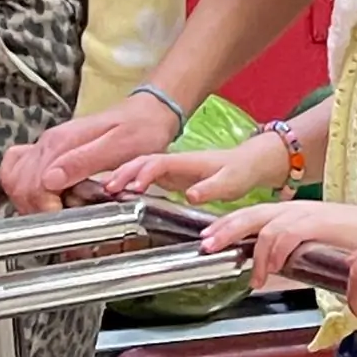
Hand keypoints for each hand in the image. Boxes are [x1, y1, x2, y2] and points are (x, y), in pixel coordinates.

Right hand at [0, 94, 180, 214]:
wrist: (147, 113)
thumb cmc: (140, 130)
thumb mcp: (120, 147)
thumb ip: (83, 162)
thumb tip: (49, 180)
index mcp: (63, 142)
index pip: (34, 183)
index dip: (45, 207)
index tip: (63, 219)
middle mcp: (49, 142)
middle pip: (19, 183)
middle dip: (35, 208)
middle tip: (60, 221)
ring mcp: (47, 146)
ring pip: (14, 178)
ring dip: (27, 201)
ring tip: (53, 213)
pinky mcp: (51, 150)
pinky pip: (19, 167)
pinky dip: (22, 187)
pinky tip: (41, 198)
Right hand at [105, 132, 288, 206]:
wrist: (249, 163)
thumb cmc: (240, 172)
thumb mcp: (230, 182)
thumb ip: (211, 188)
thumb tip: (190, 195)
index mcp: (187, 161)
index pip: (159, 162)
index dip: (143, 172)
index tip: (131, 186)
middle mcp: (176, 162)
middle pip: (144, 161)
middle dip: (124, 171)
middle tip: (107, 188)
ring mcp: (173, 168)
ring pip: (142, 167)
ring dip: (124, 175)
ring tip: (107, 190)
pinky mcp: (172, 177)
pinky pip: (147, 176)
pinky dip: (132, 181)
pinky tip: (121, 192)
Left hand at [201, 200, 356, 289]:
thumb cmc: (354, 243)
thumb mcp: (313, 249)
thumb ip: (291, 257)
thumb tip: (268, 274)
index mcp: (292, 214)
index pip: (253, 215)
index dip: (228, 225)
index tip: (209, 239)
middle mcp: (296, 210)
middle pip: (251, 213)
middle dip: (225, 228)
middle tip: (205, 245)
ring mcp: (308, 214)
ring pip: (266, 223)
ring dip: (249, 247)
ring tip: (240, 268)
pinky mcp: (322, 223)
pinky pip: (290, 232)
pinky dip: (275, 250)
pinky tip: (269, 268)